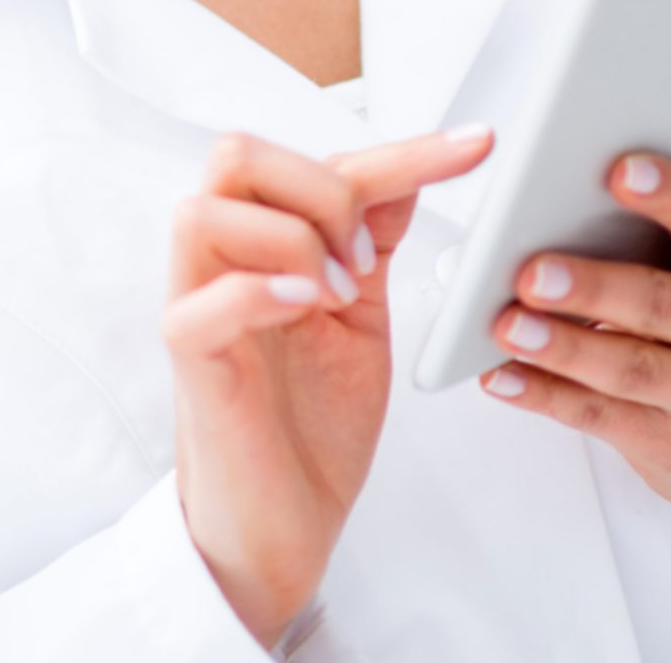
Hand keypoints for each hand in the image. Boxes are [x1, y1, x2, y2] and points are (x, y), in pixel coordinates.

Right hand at [161, 123, 496, 647]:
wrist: (284, 523)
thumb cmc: (310, 422)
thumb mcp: (360, 315)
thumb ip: (370, 243)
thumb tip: (406, 173)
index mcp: (263, 242)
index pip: (318, 161)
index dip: (402, 149)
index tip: (478, 148)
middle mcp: (221, 262)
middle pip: (237, 155)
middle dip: (323, 191)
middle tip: (366, 262)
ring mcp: (197, 306)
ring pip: (204, 211)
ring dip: (291, 239)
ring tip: (336, 295)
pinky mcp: (191, 362)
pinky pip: (200, 303)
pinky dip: (259, 290)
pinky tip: (307, 305)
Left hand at [475, 151, 670, 563]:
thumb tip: (562, 202)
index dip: (667, 193)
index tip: (618, 170)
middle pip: (660, 303)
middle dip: (592, 288)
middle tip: (531, 273)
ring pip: (628, 368)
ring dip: (560, 347)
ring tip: (505, 325)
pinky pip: (601, 417)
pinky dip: (544, 395)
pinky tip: (501, 376)